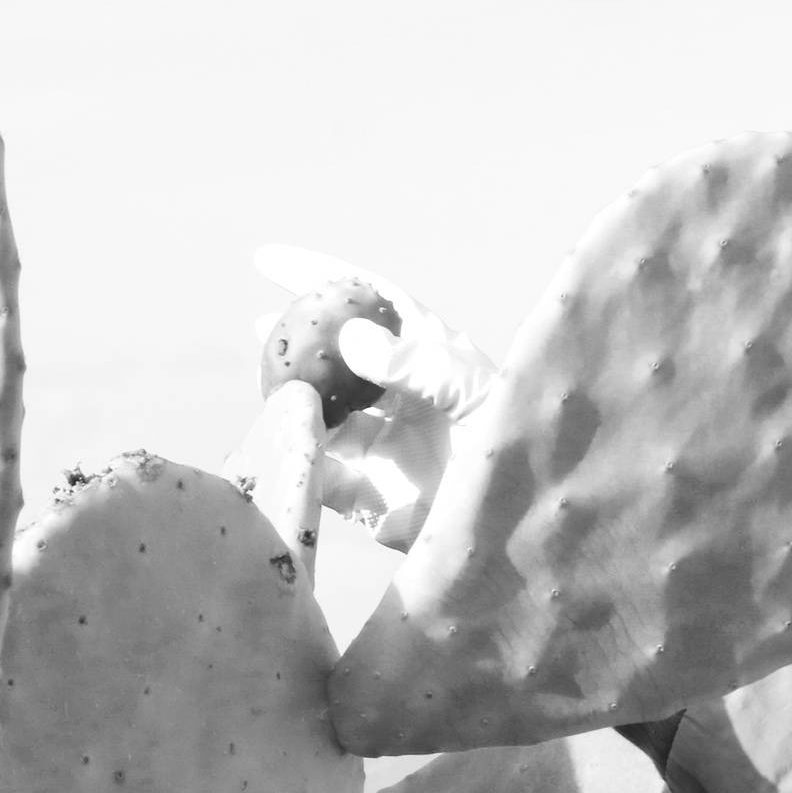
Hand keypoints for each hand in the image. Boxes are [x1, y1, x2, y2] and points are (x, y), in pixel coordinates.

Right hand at [251, 243, 498, 550]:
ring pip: (320, 416)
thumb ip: (421, 366)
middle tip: (260, 331)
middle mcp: (404, 397)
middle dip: (296, 342)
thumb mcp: (478, 398)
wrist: (531, 532)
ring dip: (291, 403)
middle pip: (333, 358)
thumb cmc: (520, 453)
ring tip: (268, 393)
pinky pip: (323, 478)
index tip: (267, 260)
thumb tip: (353, 335)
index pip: (369, 301)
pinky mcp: (376, 499)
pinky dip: (300, 463)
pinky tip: (280, 449)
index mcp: (432, 358)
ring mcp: (387, 447)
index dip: (320, 277)